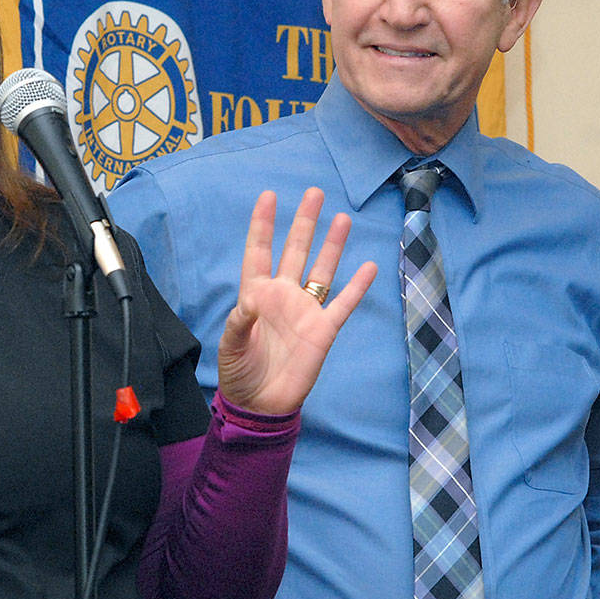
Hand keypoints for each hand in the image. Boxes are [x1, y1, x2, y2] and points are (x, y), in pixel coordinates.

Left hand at [216, 188, 376, 415]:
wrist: (261, 405)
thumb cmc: (239, 373)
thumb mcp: (230, 346)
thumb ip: (239, 321)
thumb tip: (251, 300)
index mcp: (256, 294)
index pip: (259, 251)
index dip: (263, 224)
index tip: (268, 196)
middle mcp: (283, 296)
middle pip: (295, 250)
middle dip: (303, 222)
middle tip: (314, 193)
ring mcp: (305, 311)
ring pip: (322, 269)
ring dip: (332, 244)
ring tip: (342, 217)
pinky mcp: (323, 330)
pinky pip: (343, 304)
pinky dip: (357, 286)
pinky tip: (370, 265)